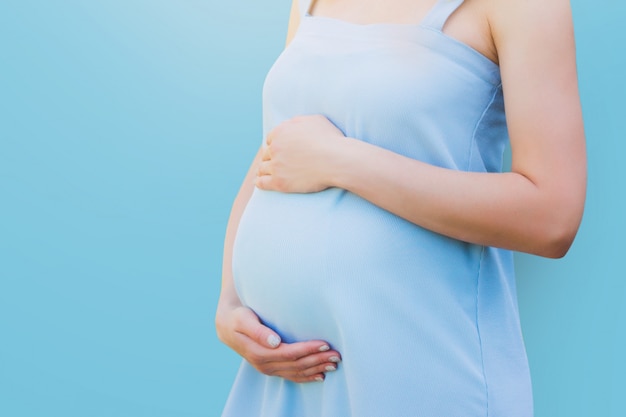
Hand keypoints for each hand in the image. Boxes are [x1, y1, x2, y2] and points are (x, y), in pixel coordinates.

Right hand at [216, 305, 341, 382]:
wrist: (225, 324)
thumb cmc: (237, 316)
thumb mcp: (244, 319)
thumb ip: (258, 331)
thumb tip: (275, 342)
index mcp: (259, 353)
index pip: (289, 353)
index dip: (308, 350)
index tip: (324, 344)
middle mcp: (264, 364)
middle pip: (296, 365)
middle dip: (317, 360)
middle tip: (337, 355)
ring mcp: (268, 368)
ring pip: (296, 372)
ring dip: (316, 369)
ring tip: (334, 364)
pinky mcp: (271, 368)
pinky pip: (291, 376)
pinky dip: (307, 377)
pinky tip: (320, 376)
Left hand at [255, 115, 344, 192]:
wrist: (337, 161)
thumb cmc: (331, 140)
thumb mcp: (315, 120)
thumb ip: (299, 121)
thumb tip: (292, 125)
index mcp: (281, 131)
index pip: (271, 139)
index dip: (275, 145)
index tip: (280, 151)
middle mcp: (275, 147)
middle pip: (267, 154)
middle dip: (271, 158)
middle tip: (277, 164)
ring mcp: (276, 165)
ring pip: (262, 168)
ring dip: (264, 170)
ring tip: (266, 174)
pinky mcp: (279, 182)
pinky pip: (262, 182)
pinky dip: (259, 182)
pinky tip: (259, 182)